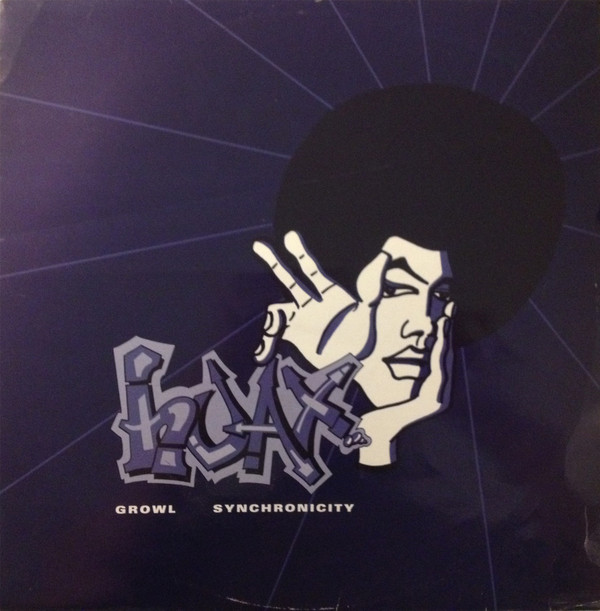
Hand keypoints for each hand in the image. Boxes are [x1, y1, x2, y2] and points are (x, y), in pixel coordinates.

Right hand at [253, 231, 388, 368]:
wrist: (353, 362)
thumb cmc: (363, 335)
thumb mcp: (368, 309)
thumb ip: (372, 286)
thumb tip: (386, 253)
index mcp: (329, 292)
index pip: (312, 269)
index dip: (301, 254)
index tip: (290, 237)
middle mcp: (312, 302)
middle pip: (289, 279)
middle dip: (274, 261)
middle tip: (258, 244)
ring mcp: (300, 318)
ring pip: (278, 307)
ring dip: (270, 315)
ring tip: (271, 330)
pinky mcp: (293, 335)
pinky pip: (275, 331)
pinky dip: (266, 339)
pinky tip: (262, 354)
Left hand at [358, 299, 454, 465]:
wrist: (376, 435)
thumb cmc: (381, 409)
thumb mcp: (391, 385)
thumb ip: (401, 370)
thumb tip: (399, 350)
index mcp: (431, 389)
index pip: (439, 357)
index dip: (443, 336)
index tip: (444, 315)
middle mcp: (439, 394)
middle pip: (445, 356)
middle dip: (448, 332)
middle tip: (450, 309)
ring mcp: (438, 399)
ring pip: (443, 362)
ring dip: (445, 339)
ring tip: (445, 320)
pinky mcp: (432, 403)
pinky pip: (436, 374)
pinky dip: (438, 356)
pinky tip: (438, 341)